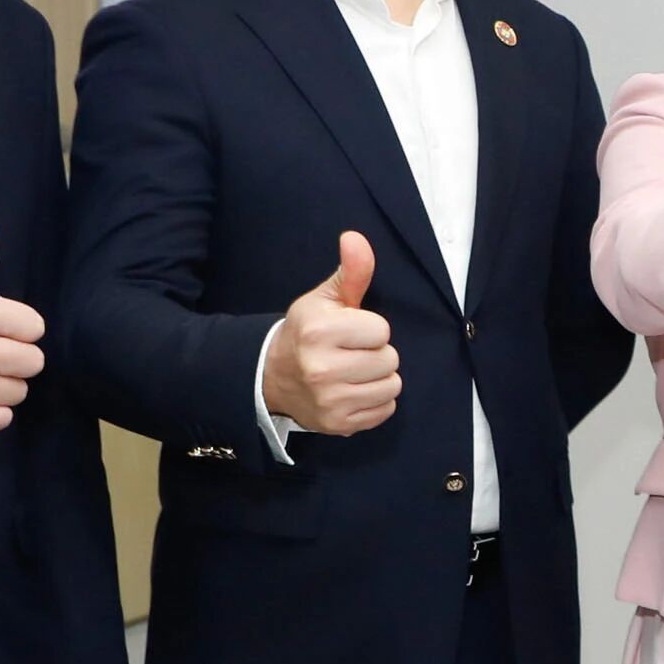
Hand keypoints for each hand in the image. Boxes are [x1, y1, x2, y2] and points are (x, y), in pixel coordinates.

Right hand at [261, 231, 399, 436]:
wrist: (271, 376)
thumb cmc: (307, 333)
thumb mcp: (324, 299)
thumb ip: (350, 271)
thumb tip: (356, 239)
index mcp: (319, 331)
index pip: (382, 330)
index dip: (370, 329)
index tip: (349, 332)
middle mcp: (322, 368)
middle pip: (390, 359)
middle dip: (376, 354)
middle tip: (351, 353)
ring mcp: (330, 400)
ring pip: (392, 386)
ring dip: (379, 378)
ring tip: (353, 372)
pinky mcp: (338, 424)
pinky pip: (386, 410)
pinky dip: (375, 402)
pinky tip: (353, 391)